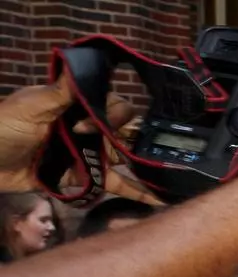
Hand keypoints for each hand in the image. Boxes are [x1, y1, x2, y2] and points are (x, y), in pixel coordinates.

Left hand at [0, 78, 160, 202]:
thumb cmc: (2, 128)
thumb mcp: (29, 106)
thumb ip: (59, 92)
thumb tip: (80, 64)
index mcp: (77, 107)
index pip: (114, 106)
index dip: (110, 116)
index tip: (83, 127)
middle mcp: (89, 129)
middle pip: (125, 132)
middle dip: (138, 141)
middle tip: (134, 154)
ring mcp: (90, 154)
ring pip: (126, 159)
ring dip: (147, 168)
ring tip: (171, 178)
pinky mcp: (86, 178)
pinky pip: (115, 185)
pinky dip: (137, 193)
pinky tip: (159, 200)